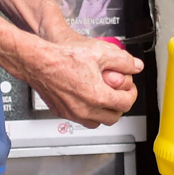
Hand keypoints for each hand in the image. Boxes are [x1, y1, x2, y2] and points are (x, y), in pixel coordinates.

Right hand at [18, 33, 142, 126]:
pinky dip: (88, 113)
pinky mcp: (61, 112)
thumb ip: (122, 60)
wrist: (37, 61)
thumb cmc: (63, 57)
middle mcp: (84, 109)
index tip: (128, 87)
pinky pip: (80, 119)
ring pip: (96, 122)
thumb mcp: (99, 52)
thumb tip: (136, 66)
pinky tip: (86, 98)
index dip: (131, 93)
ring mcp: (72, 113)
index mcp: (97, 96)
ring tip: (104, 97)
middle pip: (113, 117)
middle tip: (118, 93)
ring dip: (104, 112)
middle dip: (119, 105)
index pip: (125, 104)